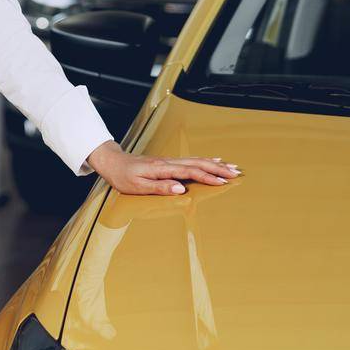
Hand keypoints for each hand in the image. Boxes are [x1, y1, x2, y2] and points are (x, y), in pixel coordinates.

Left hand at [86, 141, 240, 195]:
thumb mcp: (138, 186)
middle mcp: (168, 162)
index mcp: (162, 169)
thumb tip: (181, 189)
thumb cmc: (123, 177)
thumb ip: (160, 187)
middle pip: (198, 164)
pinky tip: (213, 161)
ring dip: (214, 164)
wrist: (113, 162)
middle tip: (236, 174)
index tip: (222, 182)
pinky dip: (205, 160)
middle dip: (218, 169)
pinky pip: (191, 160)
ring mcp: (169, 161)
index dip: (207, 177)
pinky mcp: (169, 162)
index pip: (190, 172)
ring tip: (231, 167)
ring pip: (196, 160)